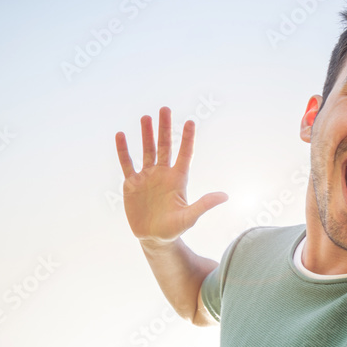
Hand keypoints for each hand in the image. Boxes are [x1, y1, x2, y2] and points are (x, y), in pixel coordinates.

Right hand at [115, 106, 227, 244]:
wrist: (153, 238)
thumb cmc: (174, 228)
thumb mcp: (190, 217)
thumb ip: (204, 205)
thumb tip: (225, 196)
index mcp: (178, 179)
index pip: (184, 154)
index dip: (187, 138)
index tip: (190, 121)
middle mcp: (163, 174)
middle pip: (165, 146)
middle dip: (165, 128)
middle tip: (164, 109)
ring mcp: (147, 177)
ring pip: (147, 150)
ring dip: (146, 134)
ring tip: (145, 117)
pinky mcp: (132, 183)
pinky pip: (127, 163)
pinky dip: (123, 150)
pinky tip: (121, 135)